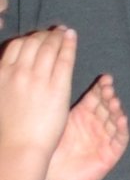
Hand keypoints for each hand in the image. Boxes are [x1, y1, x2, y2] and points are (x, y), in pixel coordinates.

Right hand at [0, 25, 78, 162]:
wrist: (19, 146)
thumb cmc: (8, 128)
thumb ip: (4, 80)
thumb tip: (8, 72)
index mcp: (2, 74)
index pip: (16, 46)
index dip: (28, 39)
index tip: (36, 38)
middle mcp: (18, 72)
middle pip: (32, 43)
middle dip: (43, 35)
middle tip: (53, 33)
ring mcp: (38, 78)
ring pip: (48, 48)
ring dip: (57, 36)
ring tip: (63, 33)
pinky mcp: (57, 87)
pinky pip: (64, 59)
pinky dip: (68, 44)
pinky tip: (72, 37)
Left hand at [43, 74, 127, 179]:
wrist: (52, 177)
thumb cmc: (51, 149)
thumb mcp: (57, 122)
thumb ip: (64, 105)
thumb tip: (60, 80)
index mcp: (83, 115)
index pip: (96, 98)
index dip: (102, 88)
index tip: (105, 78)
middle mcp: (96, 125)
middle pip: (107, 107)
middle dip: (110, 97)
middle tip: (109, 88)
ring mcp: (104, 138)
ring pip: (115, 121)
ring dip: (116, 110)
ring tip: (114, 101)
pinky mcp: (111, 154)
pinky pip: (120, 139)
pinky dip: (122, 129)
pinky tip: (122, 119)